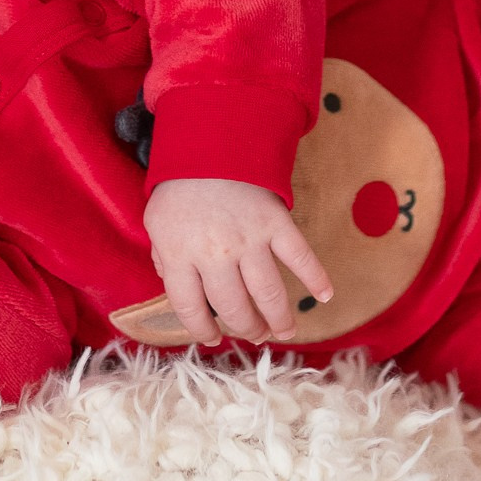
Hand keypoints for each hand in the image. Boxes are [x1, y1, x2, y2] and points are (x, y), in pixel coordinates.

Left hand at [144, 177, 332, 345]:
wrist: (209, 142)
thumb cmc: (179, 187)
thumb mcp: (157, 224)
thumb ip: (166, 259)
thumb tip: (182, 290)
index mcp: (180, 255)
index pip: (191, 309)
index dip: (201, 330)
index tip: (213, 337)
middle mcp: (215, 254)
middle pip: (234, 307)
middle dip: (246, 328)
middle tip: (254, 334)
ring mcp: (249, 240)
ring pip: (269, 293)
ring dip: (279, 318)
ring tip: (284, 331)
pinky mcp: (276, 223)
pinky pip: (300, 256)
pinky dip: (316, 278)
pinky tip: (324, 295)